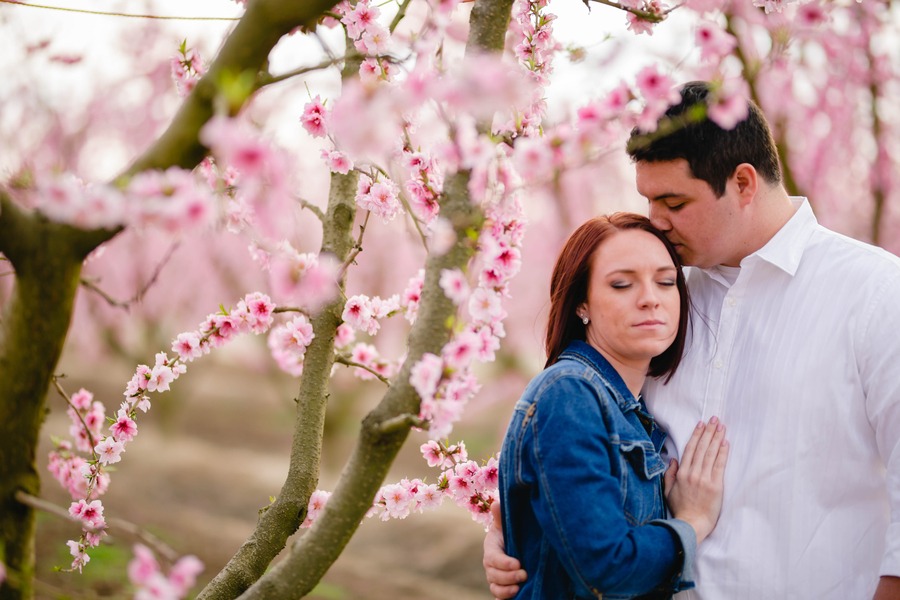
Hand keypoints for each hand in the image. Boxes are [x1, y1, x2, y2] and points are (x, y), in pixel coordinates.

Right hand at [483, 500, 526, 598]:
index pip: (493, 558)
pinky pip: (498, 597)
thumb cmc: (509, 531)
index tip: (518, 563)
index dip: (504, 563)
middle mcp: (491, 565)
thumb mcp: (505, 523)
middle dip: (508, 577)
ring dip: (505, 591)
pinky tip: (514, 598)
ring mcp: (496, 577)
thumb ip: (501, 516)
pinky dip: (503, 599)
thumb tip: (496, 504)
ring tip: (519, 588)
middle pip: (494, 575)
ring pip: (495, 588)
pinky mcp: (503, 587)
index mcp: (491, 548)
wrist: (514, 542)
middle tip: (524, 574)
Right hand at [664, 417, 728, 543]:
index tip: (701, 424)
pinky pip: (719, 465)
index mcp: (681, 473)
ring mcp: (704, 478)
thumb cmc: (680, 509)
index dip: (696, 435)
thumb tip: (673, 460)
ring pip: (711, 453)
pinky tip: (725, 443)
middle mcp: (692, 473)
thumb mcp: (668, 491)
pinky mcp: (715, 485)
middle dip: (708, 432)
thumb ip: (670, 474)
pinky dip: (722, 452)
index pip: (690, 449)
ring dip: (716, 438)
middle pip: (702, 448)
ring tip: (721, 427)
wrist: (691, 524)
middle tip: (714, 419)